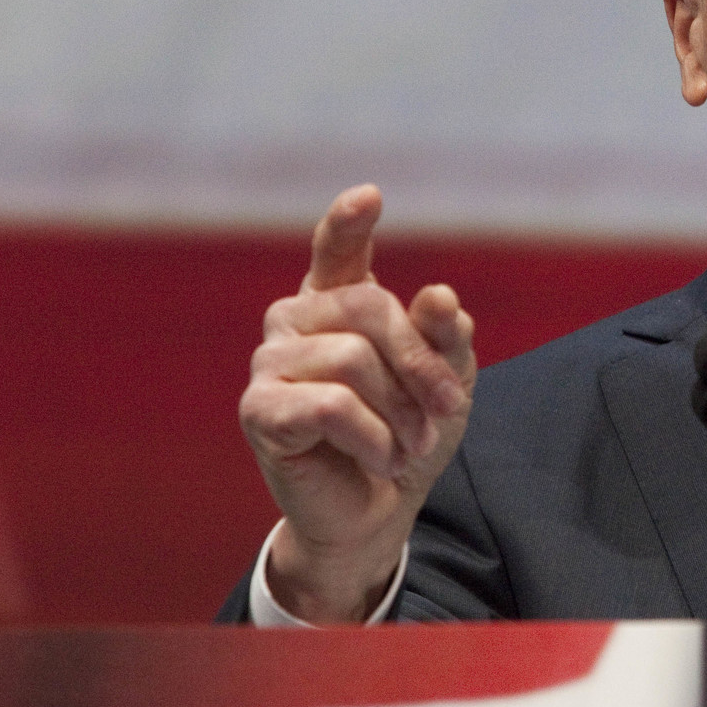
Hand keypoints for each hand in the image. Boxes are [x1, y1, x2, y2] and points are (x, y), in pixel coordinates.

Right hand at [238, 185, 474, 621]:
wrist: (377, 510)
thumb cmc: (408, 433)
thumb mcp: (447, 381)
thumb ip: (446, 336)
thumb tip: (439, 296)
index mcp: (338, 301)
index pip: (336, 250)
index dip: (348, 222)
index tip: (370, 196)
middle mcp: (295, 318)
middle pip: (371, 309)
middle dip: (422, 365)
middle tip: (446, 411)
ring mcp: (269, 361)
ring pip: (352, 359)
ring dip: (400, 410)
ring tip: (408, 444)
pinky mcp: (258, 409)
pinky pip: (330, 405)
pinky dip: (372, 437)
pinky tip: (380, 458)